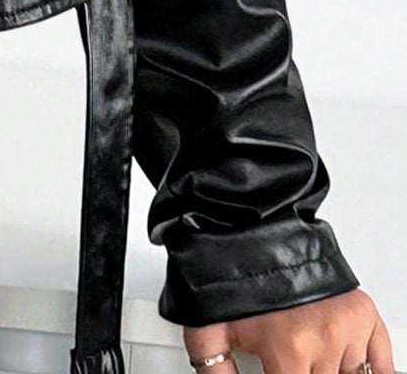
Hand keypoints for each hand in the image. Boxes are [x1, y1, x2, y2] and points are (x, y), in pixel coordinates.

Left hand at [183, 289, 395, 373]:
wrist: (257, 228)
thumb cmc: (234, 273)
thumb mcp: (209, 326)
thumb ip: (215, 369)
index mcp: (288, 348)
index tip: (279, 368)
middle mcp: (324, 339)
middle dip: (302, 370)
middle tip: (289, 356)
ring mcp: (348, 326)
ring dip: (327, 369)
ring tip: (305, 350)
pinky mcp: (364, 313)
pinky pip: (379, 364)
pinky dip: (365, 369)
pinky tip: (343, 364)